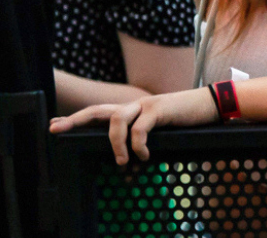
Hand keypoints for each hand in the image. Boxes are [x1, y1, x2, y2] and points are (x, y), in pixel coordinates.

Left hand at [48, 87, 217, 164]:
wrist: (211, 104)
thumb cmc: (186, 118)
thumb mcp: (161, 128)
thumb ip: (144, 136)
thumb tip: (130, 158)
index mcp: (133, 110)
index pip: (99, 112)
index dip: (76, 118)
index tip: (55, 124)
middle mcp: (134, 105)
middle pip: (97, 110)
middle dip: (75, 120)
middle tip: (55, 129)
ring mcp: (146, 105)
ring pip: (117, 120)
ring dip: (115, 144)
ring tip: (123, 161)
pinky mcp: (159, 109)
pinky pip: (140, 129)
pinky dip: (139, 146)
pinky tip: (145, 156)